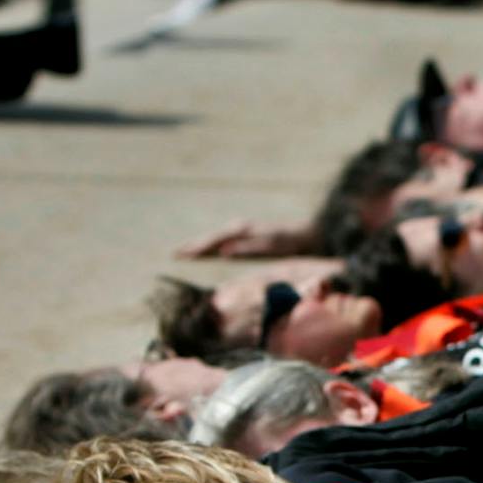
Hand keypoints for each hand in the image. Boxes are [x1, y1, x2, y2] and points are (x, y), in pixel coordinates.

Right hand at [175, 218, 316, 258]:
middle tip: (173, 254)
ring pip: (215, 238)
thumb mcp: (271, 245)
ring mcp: (243, 230)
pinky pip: (224, 240)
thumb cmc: (290, 242)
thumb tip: (223, 251)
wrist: (308, 233)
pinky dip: (212, 245)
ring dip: (199, 244)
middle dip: (192, 245)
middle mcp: (239, 227)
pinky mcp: (248, 234)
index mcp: (242, 230)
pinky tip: (207, 251)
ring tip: (183, 252)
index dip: (196, 248)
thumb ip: (247, 247)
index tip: (180, 255)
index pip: (213, 240)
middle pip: (210, 238)